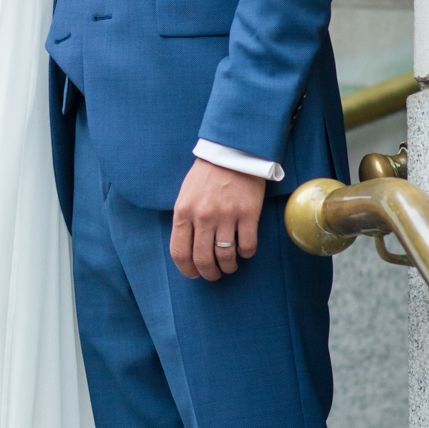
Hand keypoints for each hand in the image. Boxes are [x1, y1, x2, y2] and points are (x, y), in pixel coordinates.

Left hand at [170, 159, 265, 279]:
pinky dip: (246, 254)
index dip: (186, 269)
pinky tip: (244, 251)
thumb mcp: (185, 195)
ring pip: (226, 256)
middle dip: (209, 273)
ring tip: (230, 266)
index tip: (194, 274)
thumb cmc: (207, 174)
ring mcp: (226, 216)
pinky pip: (247, 246)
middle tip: (214, 275)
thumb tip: (188, 249)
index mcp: (184, 212)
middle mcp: (203, 216)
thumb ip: (184, 220)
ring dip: (228, 267)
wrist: (232, 152)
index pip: (180, 252)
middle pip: (203, 259)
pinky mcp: (248, 214)